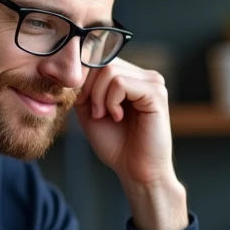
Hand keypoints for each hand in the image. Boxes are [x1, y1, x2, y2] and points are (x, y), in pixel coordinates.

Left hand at [75, 60, 187, 229]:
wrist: (136, 171)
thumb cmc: (116, 145)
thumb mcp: (90, 110)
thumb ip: (84, 87)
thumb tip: (74, 66)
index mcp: (131, 77)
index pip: (100, 58)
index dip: (84, 78)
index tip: (83, 103)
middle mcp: (144, 75)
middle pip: (103, 61)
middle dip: (89, 88)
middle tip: (95, 113)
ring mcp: (153, 82)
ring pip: (110, 70)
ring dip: (98, 96)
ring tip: (105, 116)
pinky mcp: (156, 93)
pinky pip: (121, 83)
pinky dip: (111, 101)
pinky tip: (118, 117)